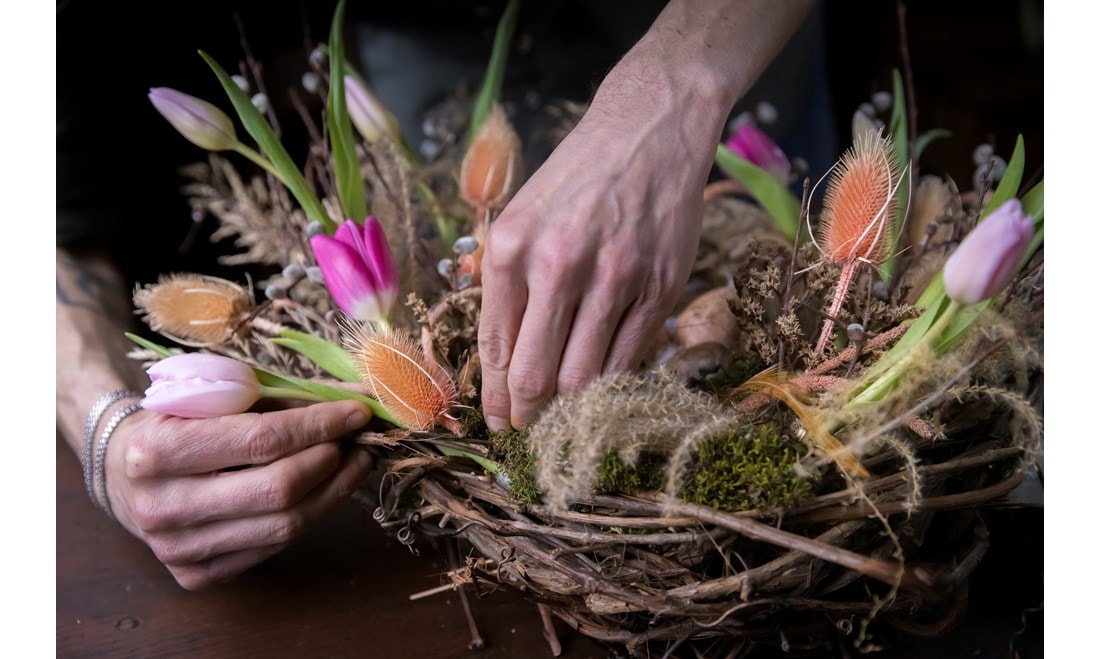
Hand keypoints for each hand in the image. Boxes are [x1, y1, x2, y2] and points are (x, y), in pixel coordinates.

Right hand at [104, 400, 371, 589]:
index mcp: (157, 452)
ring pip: (284, 526)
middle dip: (332, 459)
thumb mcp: (216, 394)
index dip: (320, 425)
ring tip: (354, 462)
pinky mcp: (195, 575)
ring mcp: (178, 549)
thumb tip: (355, 397)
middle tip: (359, 439)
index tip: (358, 412)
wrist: (122, 471)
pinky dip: (309, 516)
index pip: (262, 440)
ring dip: (333, 491)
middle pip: (279, 489)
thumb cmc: (178, 422)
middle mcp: (162, 507)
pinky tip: (326, 490)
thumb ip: (282, 396)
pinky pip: (273, 548)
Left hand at [476, 0, 815, 429]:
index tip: (499, 423)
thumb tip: (502, 354)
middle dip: (528, 417)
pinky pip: (630, 357)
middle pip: (537, 375)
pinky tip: (603, 389)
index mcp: (512, 248)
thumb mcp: (522, 212)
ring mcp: (614, 278)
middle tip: (528, 435)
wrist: (650, 127)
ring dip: (571, 409)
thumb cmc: (578, 173)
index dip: (496, 397)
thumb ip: (507, 279)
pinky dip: (613, 381)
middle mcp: (559, 265)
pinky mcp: (659, 286)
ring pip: (585, 376)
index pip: (497, 347)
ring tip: (564, 421)